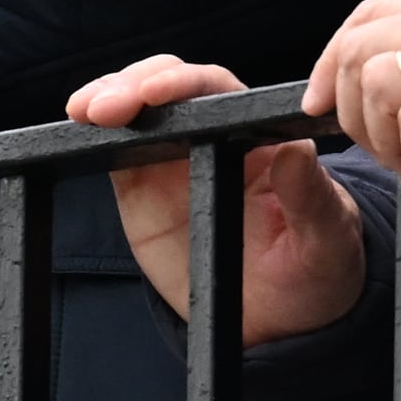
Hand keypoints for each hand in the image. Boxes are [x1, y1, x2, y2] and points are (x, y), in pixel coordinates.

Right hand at [69, 58, 367, 342]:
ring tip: (83, 113)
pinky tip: (73, 130)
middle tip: (103, 107)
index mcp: (258, 136)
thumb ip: (312, 199)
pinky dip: (88, 134)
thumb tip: (296, 153)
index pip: (217, 92)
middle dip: (131, 85)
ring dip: (104, 100)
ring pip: (132, 107)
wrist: (279, 318)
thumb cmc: (316, 270)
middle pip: (165, 86)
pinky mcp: (137, 184)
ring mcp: (171, 157)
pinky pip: (109, 148)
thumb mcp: (326, 241)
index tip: (155, 92)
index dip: (183, 83)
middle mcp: (211, 136)